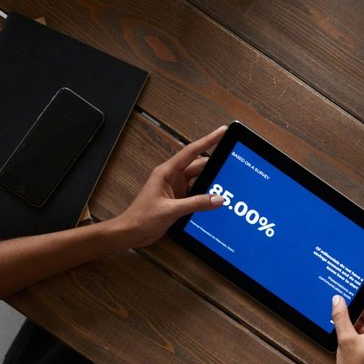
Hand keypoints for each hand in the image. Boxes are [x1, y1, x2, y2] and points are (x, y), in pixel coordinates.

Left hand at [111, 125, 228, 245]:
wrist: (130, 232)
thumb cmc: (141, 218)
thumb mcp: (171, 210)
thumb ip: (196, 203)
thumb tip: (218, 198)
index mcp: (166, 172)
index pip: (192, 152)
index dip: (208, 140)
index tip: (222, 132)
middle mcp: (172, 177)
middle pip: (199, 166)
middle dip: (215, 165)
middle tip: (232, 164)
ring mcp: (176, 188)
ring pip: (199, 180)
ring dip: (211, 182)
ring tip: (227, 183)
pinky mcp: (178, 199)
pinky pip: (197, 193)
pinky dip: (207, 195)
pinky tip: (216, 199)